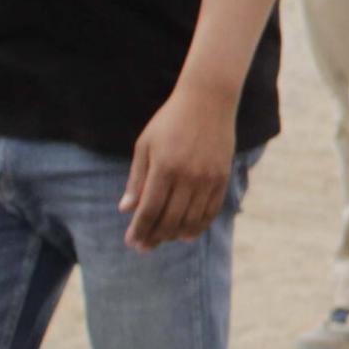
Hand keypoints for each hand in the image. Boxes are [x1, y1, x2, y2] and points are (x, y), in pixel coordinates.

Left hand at [120, 83, 237, 251]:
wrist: (208, 102)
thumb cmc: (170, 121)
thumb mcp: (145, 145)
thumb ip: (137, 179)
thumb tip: (126, 209)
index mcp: (164, 167)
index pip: (149, 209)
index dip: (139, 229)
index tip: (131, 241)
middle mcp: (188, 176)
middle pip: (170, 219)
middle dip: (154, 237)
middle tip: (144, 247)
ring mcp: (208, 179)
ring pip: (191, 219)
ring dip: (175, 234)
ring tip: (163, 240)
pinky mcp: (222, 178)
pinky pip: (211, 211)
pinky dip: (199, 226)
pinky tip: (188, 233)